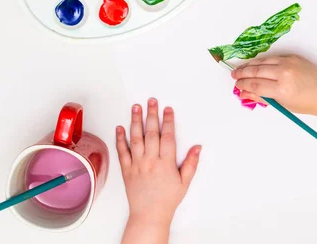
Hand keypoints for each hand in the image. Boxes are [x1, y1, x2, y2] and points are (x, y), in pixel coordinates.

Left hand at [116, 99, 200, 241]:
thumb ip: (191, 163)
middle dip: (151, 114)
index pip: (167, 136)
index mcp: (166, 163)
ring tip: (135, 107)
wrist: (149, 215)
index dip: (168, 121)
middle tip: (151, 100)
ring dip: (135, 121)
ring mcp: (137, 165)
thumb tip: (197, 147)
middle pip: (151, 133)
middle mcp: (150, 161)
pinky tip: (120, 127)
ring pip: (135, 138)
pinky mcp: (127, 170)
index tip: (168, 109)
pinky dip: (120, 139)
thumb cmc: (168, 199)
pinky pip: (122, 151)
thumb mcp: (185, 182)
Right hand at [231, 55, 316, 118]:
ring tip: (241, 69)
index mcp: (281, 89)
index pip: (255, 84)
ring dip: (250, 65)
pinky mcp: (294, 57)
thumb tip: (245, 93)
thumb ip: (262, 97)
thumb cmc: (306, 103)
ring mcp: (289, 63)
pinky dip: (263, 61)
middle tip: (234, 75)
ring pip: (263, 61)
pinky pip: (273, 57)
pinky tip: (256, 65)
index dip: (243, 84)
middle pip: (256, 71)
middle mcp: (284, 74)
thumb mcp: (283, 104)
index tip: (237, 85)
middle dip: (242, 73)